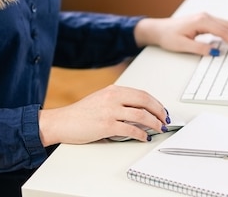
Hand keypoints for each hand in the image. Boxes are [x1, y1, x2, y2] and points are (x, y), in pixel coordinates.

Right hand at [38, 85, 169, 145]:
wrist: (62, 122)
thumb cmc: (81, 114)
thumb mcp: (101, 100)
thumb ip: (118, 102)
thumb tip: (139, 111)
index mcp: (113, 90)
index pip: (141, 94)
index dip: (155, 102)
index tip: (161, 110)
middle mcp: (113, 98)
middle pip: (145, 101)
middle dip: (159, 111)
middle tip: (165, 119)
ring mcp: (110, 111)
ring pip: (141, 115)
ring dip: (154, 123)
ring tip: (159, 128)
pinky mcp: (107, 126)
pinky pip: (131, 130)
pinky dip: (141, 134)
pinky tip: (144, 137)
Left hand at [133, 12, 227, 54]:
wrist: (158, 29)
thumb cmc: (168, 36)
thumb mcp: (183, 45)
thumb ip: (200, 48)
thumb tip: (216, 52)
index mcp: (201, 22)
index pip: (223, 32)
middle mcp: (205, 17)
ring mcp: (205, 18)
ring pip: (226, 24)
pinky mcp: (203, 21)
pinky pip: (221, 25)